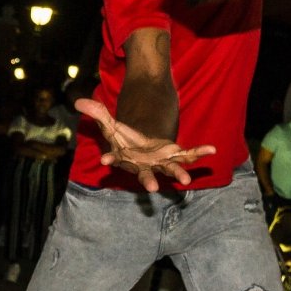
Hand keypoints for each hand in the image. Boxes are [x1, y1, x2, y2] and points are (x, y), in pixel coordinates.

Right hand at [76, 97, 214, 192]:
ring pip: (170, 169)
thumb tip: (78, 101)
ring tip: (185, 180)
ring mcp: (161, 162)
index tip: (103, 161)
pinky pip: (189, 154)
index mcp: (125, 158)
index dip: (108, 159)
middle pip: (145, 174)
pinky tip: (212, 149)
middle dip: (148, 181)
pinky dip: (200, 152)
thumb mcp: (111, 124)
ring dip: (177, 174)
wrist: (142, 145)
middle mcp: (144, 165)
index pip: (114, 159)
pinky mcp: (174, 155)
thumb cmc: (125, 140)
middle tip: (151, 188)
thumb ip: (97, 113)